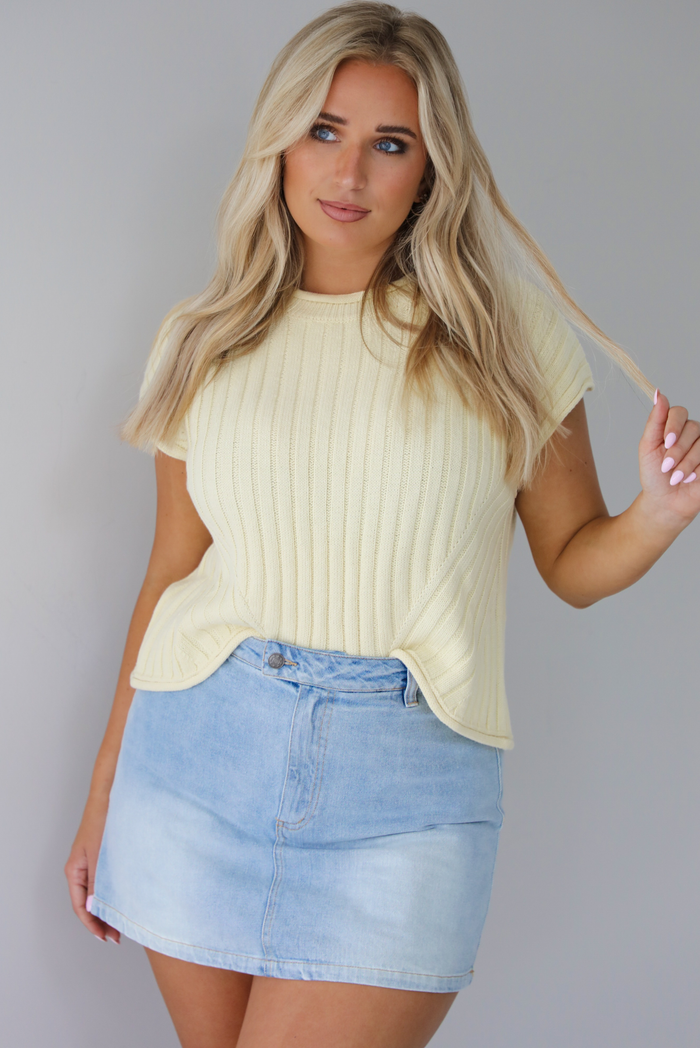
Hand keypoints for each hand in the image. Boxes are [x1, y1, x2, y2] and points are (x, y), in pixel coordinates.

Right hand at [64, 802, 120, 944]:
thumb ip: (99, 883)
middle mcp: (81, 869)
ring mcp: (92, 862)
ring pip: (98, 892)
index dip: (93, 925)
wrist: (112, 796)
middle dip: (102, 921)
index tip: (106, 938)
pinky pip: (106, 880)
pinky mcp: (104, 856)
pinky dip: (114, 893)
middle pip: (89, 903)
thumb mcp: (100, 856)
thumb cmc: (104, 821)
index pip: (81, 907)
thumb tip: (97, 910)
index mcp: (75, 871)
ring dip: (109, 908)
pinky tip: (126, 899)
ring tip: (123, 922)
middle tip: (117, 936)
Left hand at [638, 391, 699, 528]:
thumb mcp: (648, 447)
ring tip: (675, 478)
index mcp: (675, 426)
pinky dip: (697, 470)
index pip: (679, 412)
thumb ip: (655, 421)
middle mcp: (693, 433)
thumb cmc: (655, 475)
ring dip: (686, 463)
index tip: (666, 441)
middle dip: (677, 450)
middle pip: (692, 427)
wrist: (665, 502)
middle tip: (666, 467)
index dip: (673, 425)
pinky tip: (689, 479)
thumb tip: (659, 393)